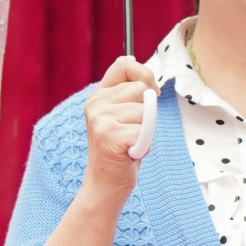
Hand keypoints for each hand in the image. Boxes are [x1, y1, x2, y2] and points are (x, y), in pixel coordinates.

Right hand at [78, 55, 154, 205]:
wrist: (105, 186)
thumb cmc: (120, 151)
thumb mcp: (122, 115)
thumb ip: (126, 91)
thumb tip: (132, 60)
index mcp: (98, 95)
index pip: (125, 64)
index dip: (144, 74)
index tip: (149, 92)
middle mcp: (95, 104)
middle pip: (142, 89)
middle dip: (147, 111)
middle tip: (133, 130)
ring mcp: (100, 119)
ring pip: (146, 111)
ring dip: (146, 131)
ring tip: (130, 143)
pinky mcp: (109, 136)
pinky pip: (145, 130)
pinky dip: (144, 145)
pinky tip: (129, 153)